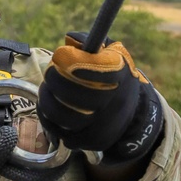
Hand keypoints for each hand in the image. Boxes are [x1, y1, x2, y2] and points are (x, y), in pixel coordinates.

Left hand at [38, 33, 162, 160]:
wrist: (132, 113)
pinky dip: (50, 119)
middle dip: (55, 81)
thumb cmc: (115, 76)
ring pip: (64, 116)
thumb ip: (91, 42)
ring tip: (47, 90)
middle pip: (76, 95)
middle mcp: (115, 103)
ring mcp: (103, 125)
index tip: (59, 55)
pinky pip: (61, 132)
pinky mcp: (92, 141)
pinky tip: (50, 107)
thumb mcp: (112, 53)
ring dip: (48, 101)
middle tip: (50, 73)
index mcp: (120, 74)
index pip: (97, 69)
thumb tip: (70, 39)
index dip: (73, 62)